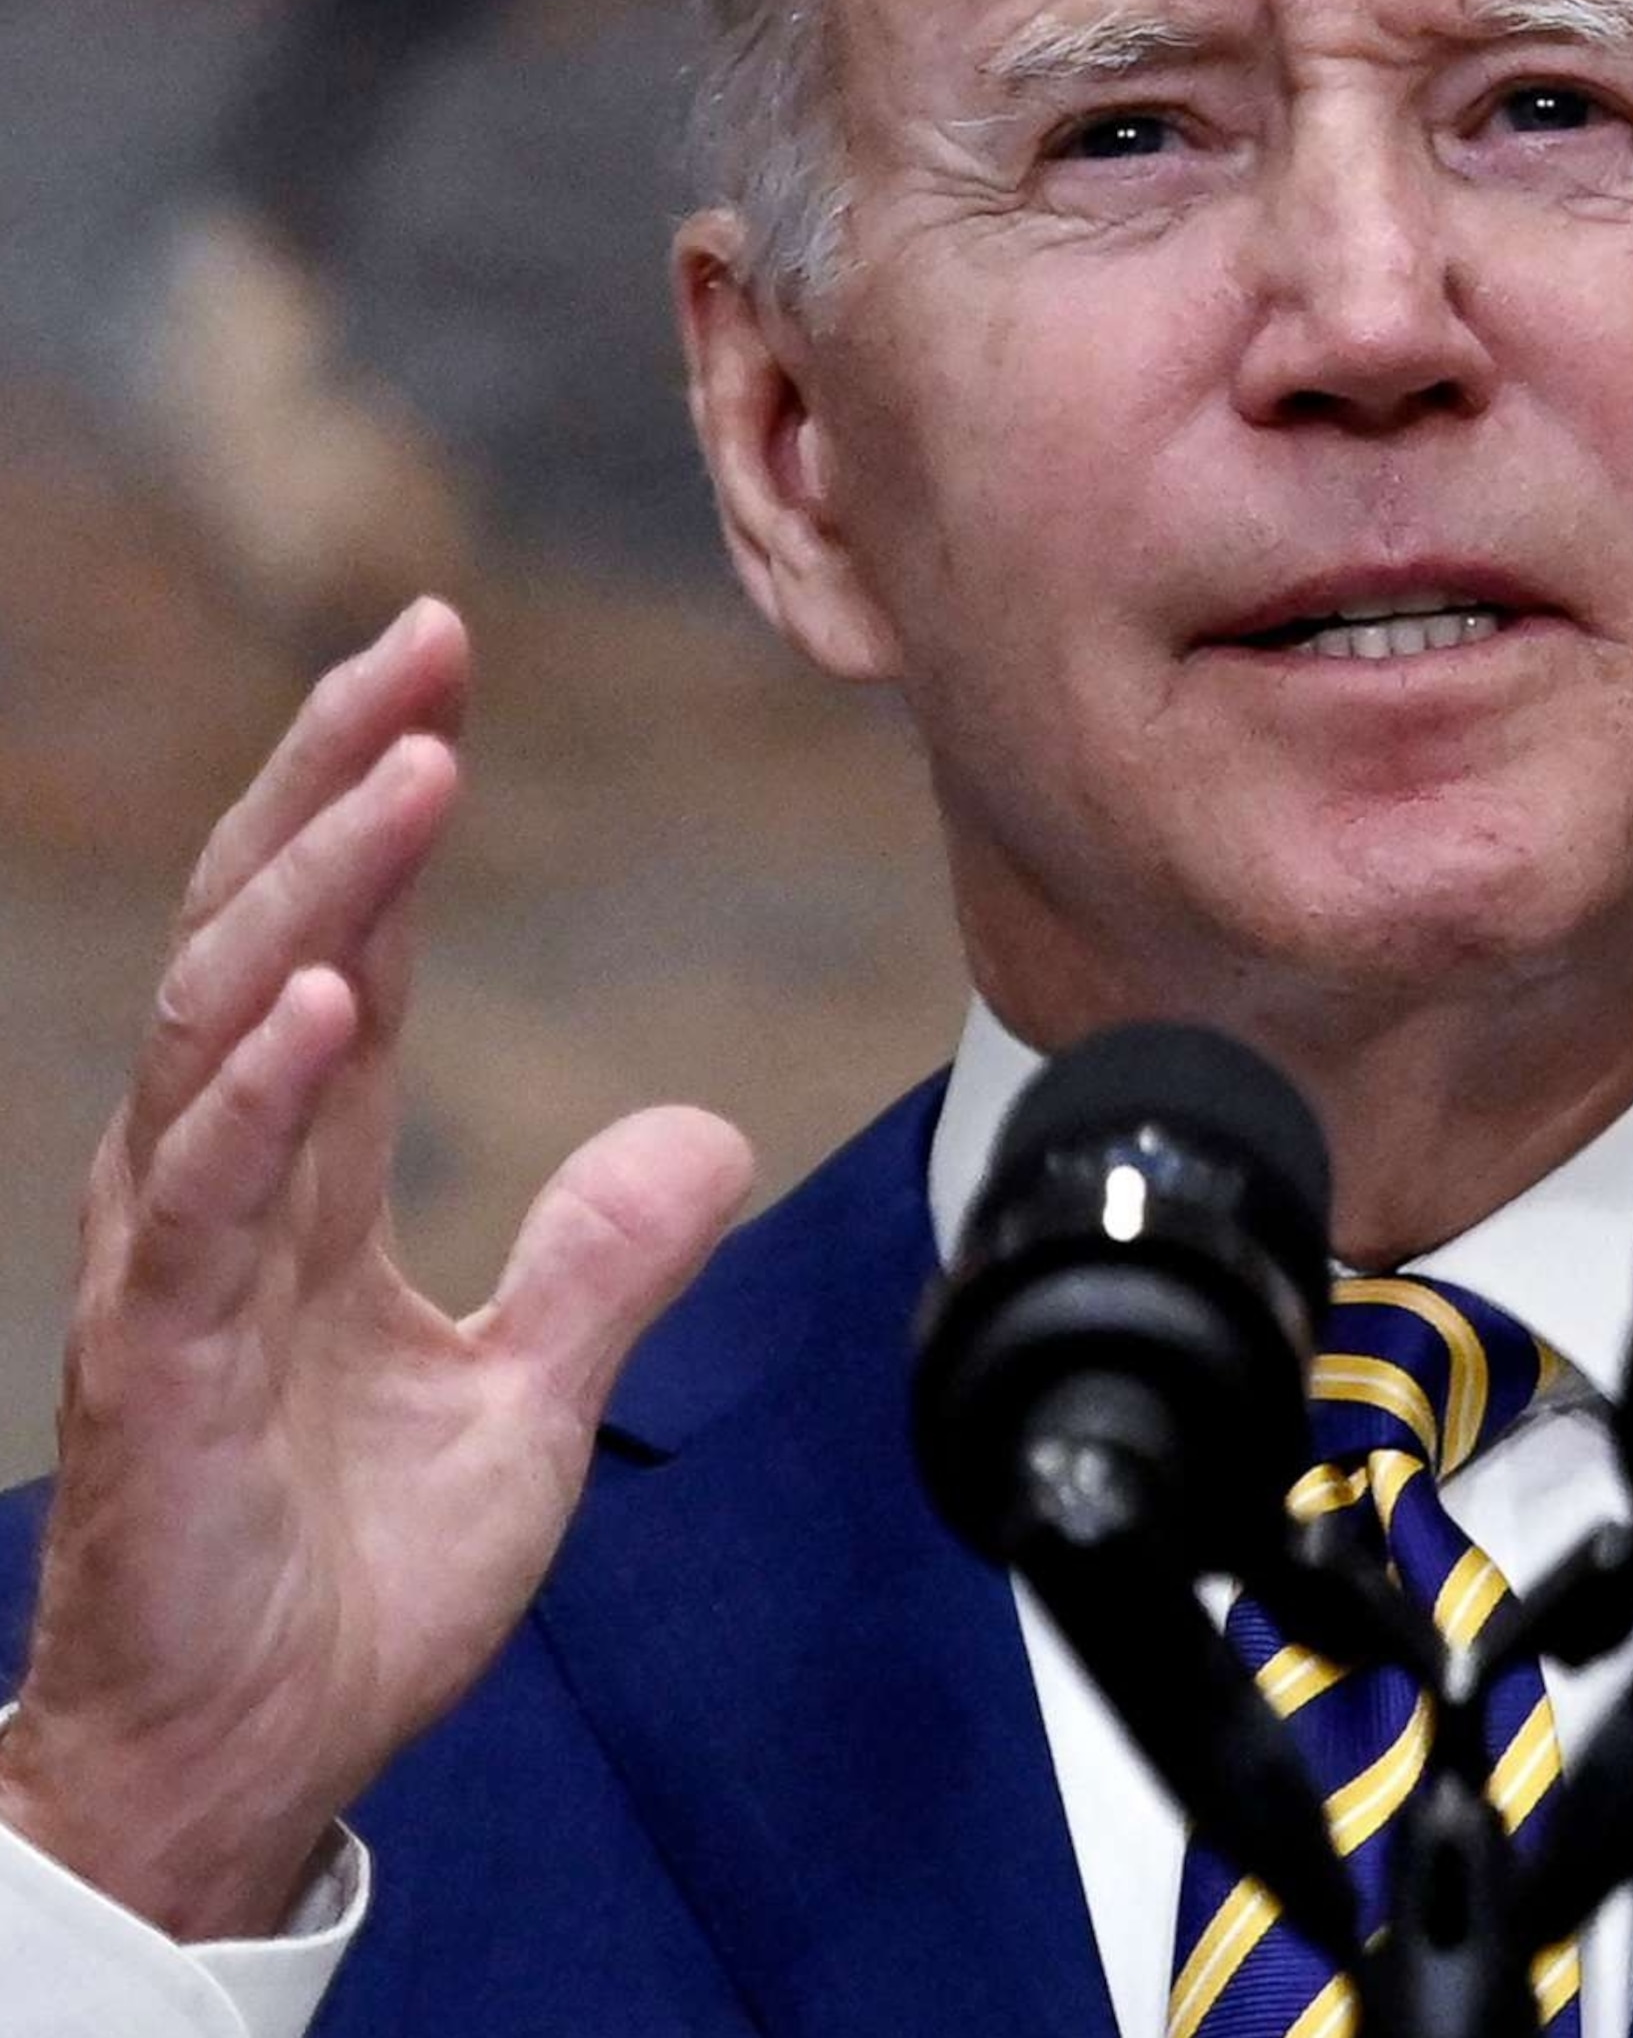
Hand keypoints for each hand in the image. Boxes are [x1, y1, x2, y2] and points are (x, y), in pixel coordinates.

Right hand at [0, 602, 752, 1938]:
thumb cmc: (347, 1585)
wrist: (252, 1768)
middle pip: (262, 930)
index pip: (340, 941)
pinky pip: (196, 1202)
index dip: (382, 803)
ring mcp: (174, 1262)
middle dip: (335, 777)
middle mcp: (222, 1182)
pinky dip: (256, 1095)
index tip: (444, 671)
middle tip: (419, 642)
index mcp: (305, 1175)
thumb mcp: (523, 1398)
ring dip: (316, 888)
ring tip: (410, 769)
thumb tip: (699, 1129)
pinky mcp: (154, 1364)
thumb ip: (600, 1257)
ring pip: (223, 1023)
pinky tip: (327, 1000)